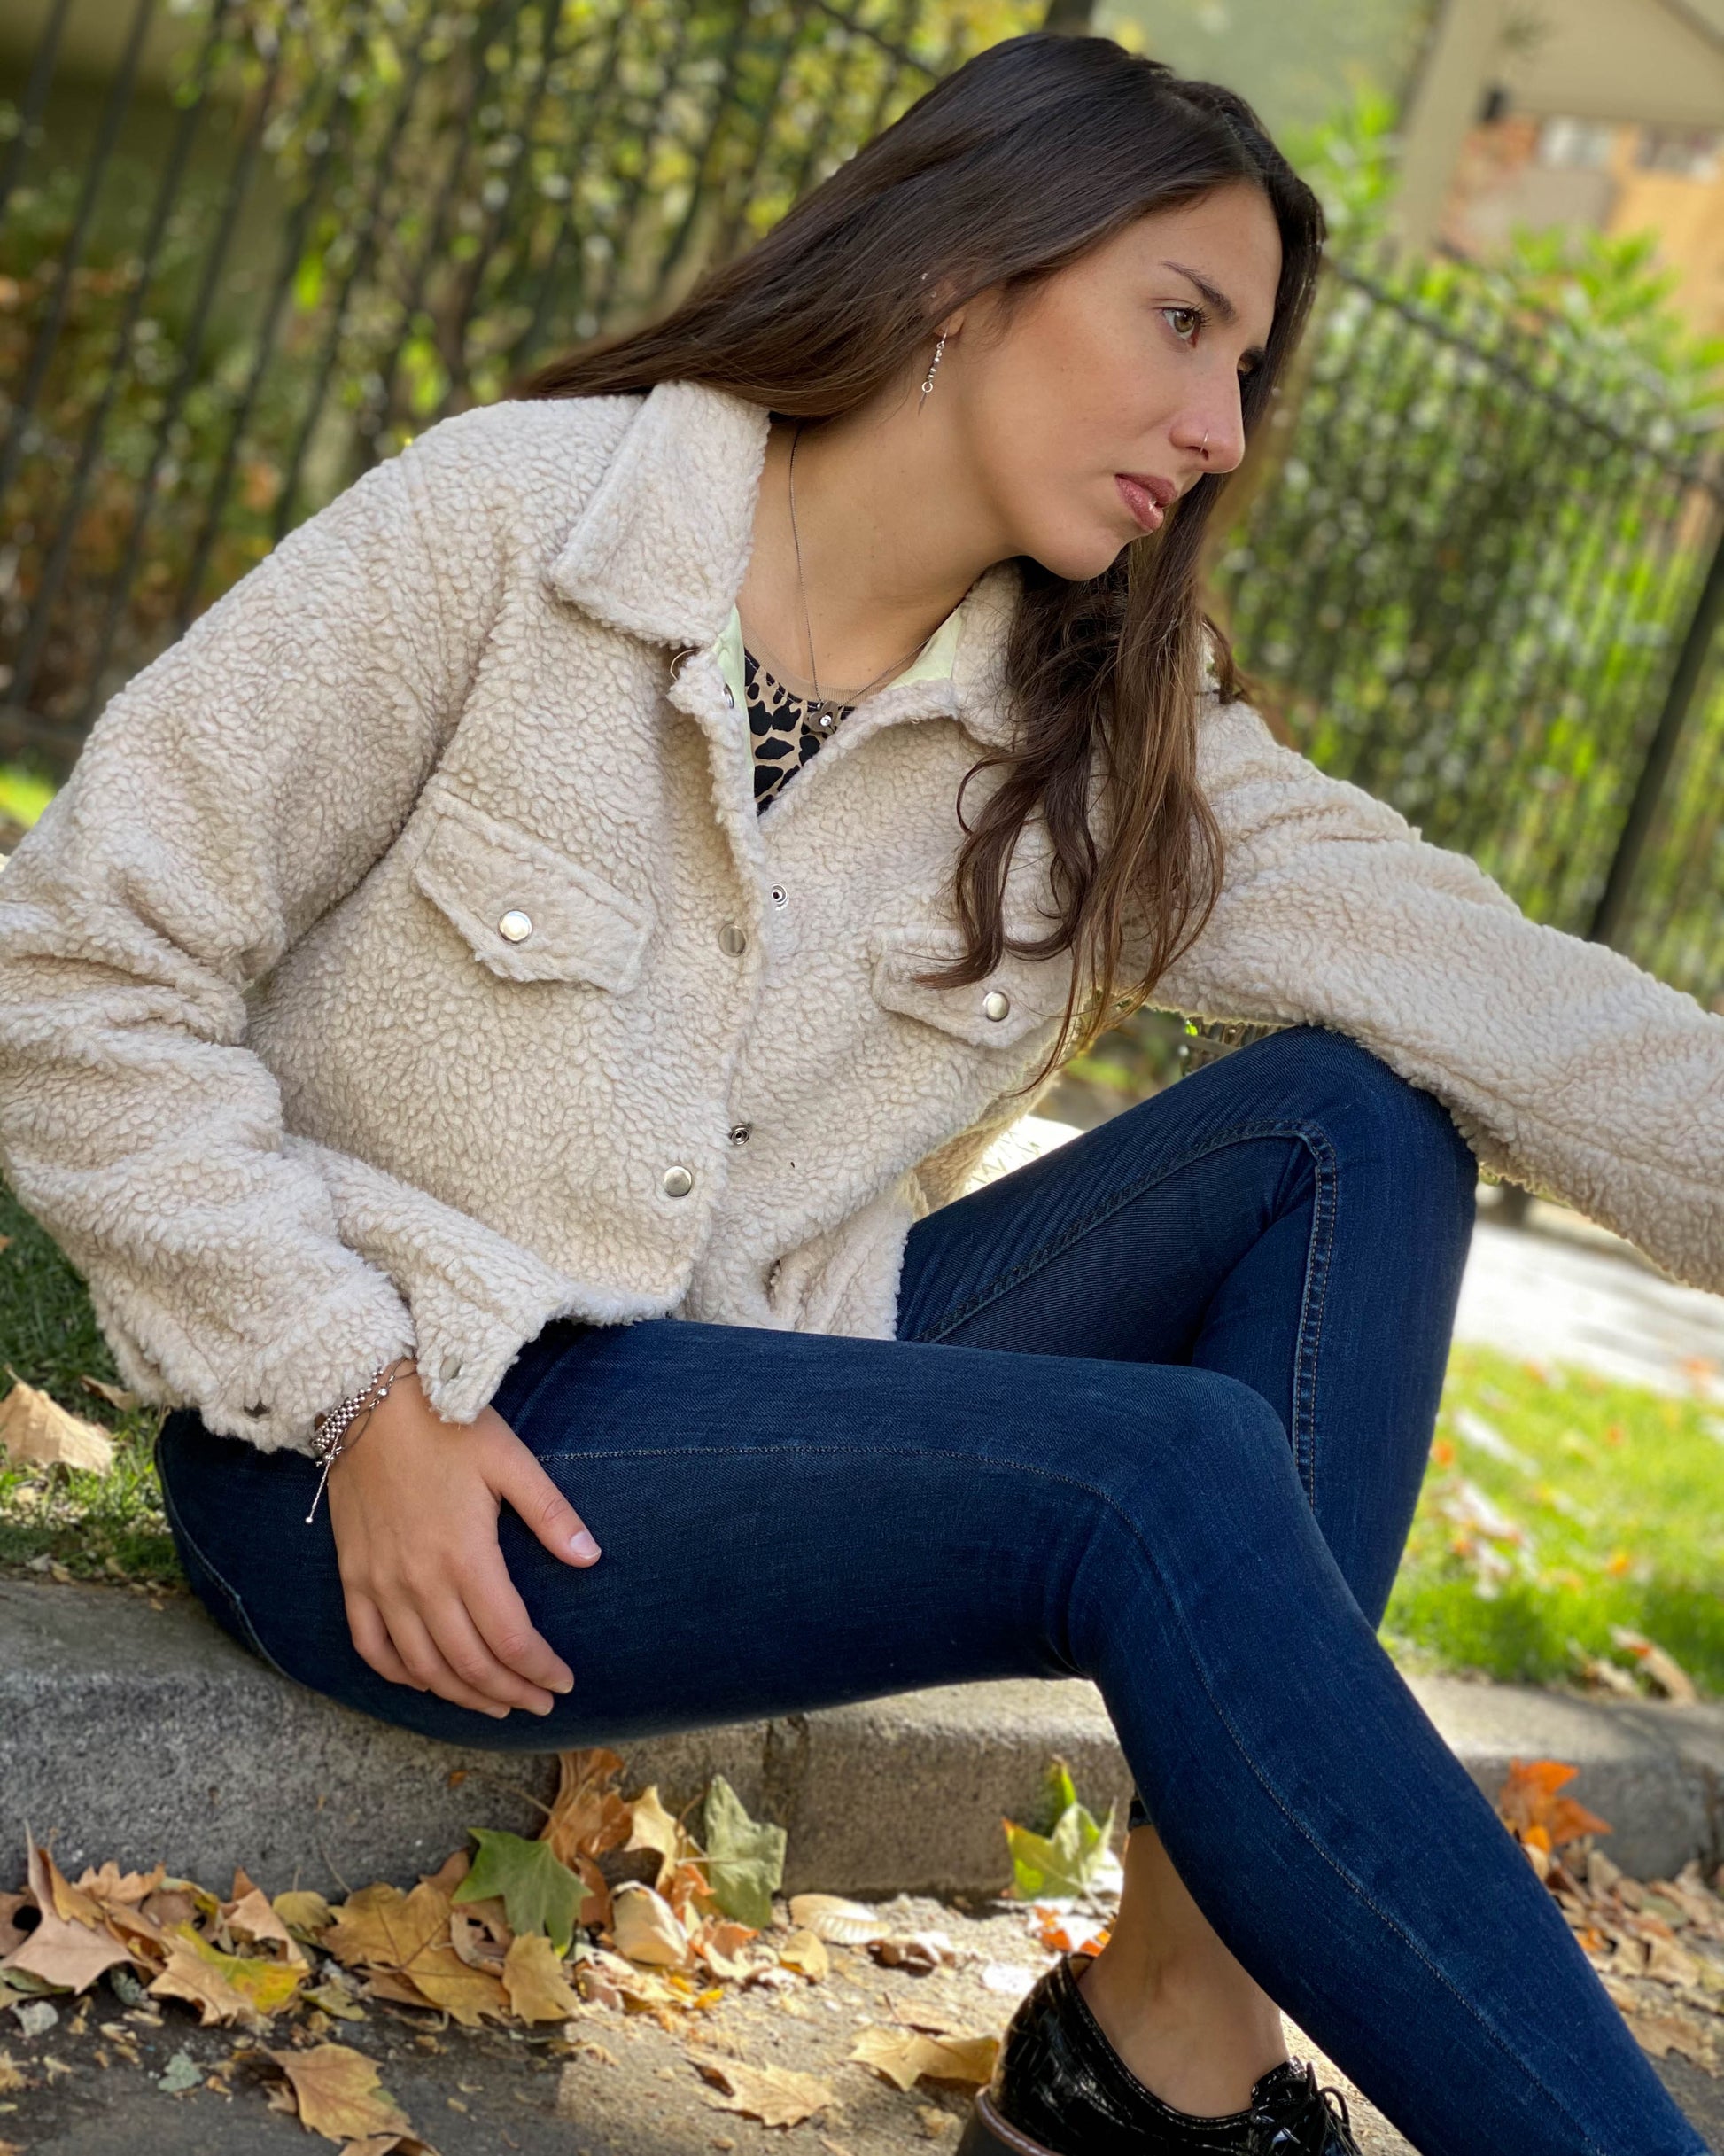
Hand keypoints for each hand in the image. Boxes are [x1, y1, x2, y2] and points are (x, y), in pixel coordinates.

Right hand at [325, 1366, 599, 1717]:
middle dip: (510, 1692)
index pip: (510, 1638)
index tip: (564, 1682)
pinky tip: (425, 1680)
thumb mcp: (510, 1461)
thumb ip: (550, 1513)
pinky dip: (400, 1673)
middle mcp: (420, 1581)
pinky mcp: (353, 1577)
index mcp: (466, 1556)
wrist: (368, 1401)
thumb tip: (591, 1557)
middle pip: (469, 1663)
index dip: (540, 1669)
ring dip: (461, 1694)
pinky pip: (371, 1646)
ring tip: (495, 1705)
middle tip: (540, 1703)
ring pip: (423, 1666)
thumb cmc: (447, 1427)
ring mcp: (380, 1584)